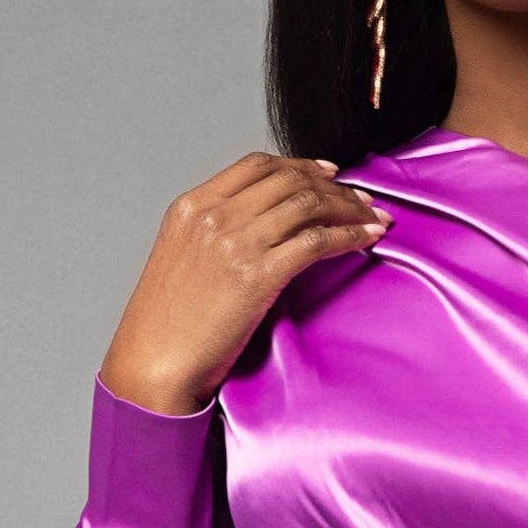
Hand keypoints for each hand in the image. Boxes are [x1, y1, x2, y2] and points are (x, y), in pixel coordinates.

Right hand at [98, 150, 392, 412]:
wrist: (154, 362)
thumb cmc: (167, 324)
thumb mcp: (181, 258)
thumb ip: (214, 232)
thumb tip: (261, 226)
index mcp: (192, 206)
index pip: (257, 165)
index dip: (301, 165)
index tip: (329, 173)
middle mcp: (214, 215)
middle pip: (289, 180)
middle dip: (333, 187)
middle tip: (361, 200)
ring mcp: (236, 242)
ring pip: (308, 204)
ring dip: (348, 209)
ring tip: (372, 219)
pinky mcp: (258, 274)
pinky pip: (317, 241)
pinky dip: (349, 236)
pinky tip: (367, 240)